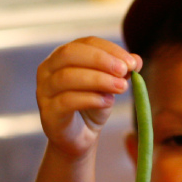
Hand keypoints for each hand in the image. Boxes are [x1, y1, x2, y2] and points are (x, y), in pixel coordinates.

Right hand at [36, 37, 140, 159]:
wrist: (79, 138)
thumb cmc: (92, 106)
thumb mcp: (109, 85)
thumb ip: (121, 72)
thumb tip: (137, 60)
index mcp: (63, 56)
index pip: (86, 43)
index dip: (109, 50)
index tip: (131, 63)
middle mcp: (48, 69)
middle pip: (70, 54)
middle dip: (100, 60)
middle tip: (124, 71)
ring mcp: (44, 91)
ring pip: (67, 77)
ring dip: (98, 80)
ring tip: (122, 88)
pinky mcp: (48, 113)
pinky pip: (66, 101)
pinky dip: (90, 99)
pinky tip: (108, 102)